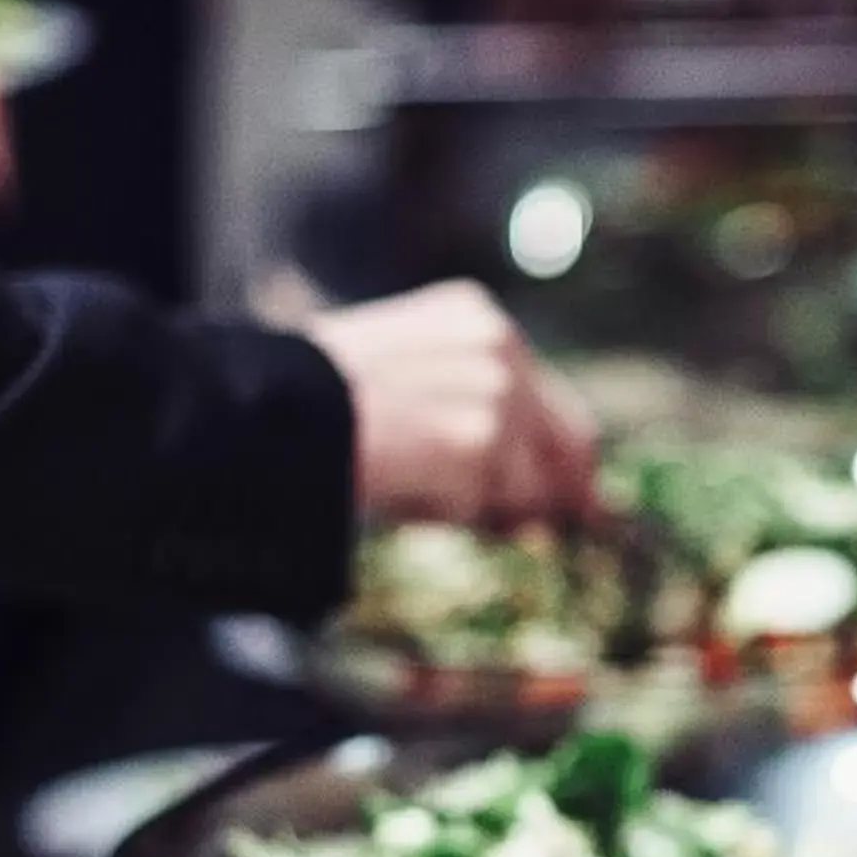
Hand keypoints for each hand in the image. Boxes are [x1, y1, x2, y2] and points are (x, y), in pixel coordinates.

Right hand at [307, 281, 598, 528]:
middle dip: (562, 498)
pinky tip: (403, 494)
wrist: (273, 408)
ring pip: (529, 489)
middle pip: (570, 446)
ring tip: (417, 494)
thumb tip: (528, 477)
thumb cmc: (314, 402)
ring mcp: (495, 394)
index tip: (582, 502)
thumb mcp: (402, 375)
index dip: (565, 461)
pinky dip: (453, 519)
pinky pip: (488, 509)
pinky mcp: (479, 441)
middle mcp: (499, 347)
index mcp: (478, 319)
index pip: (553, 404)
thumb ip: (466, 407)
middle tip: (558, 536)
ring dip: (489, 512)